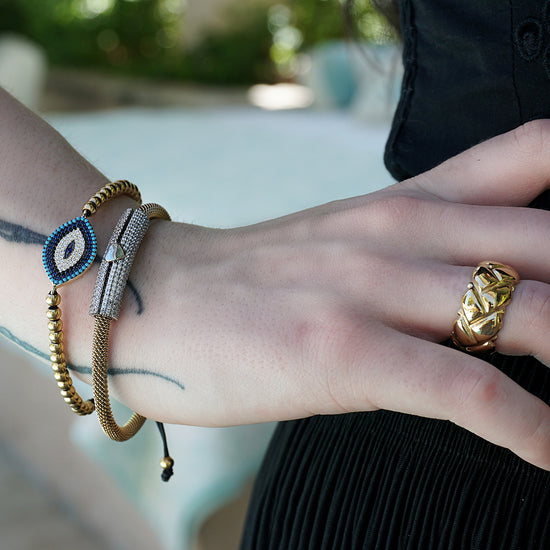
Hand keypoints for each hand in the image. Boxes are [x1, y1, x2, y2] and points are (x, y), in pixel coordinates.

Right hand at [105, 120, 549, 470]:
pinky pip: (464, 389)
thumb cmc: (255, 278)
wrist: (160, 296)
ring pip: (526, 313)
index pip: (533, 156)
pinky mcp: (343, 351)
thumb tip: (495, 282)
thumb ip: (421, 248)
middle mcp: (401, 234)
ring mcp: (372, 290)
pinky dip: (524, 428)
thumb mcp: (349, 240)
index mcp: (408, 203)